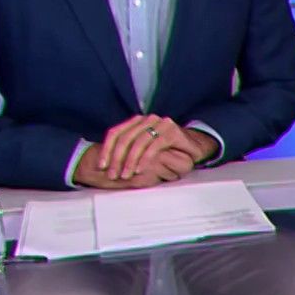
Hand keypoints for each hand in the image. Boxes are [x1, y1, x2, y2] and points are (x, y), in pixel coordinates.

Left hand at [97, 114, 212, 181]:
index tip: (101, 166)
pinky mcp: (172, 131)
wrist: (193, 147)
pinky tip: (140, 170)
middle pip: (124, 138)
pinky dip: (145, 159)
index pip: (115, 133)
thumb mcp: (143, 150)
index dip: (106, 150)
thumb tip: (106, 163)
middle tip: (112, 175)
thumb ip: (128, 151)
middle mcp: (147, 119)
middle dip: (116, 158)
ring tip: (125, 175)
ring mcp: (160, 123)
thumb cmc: (166, 151)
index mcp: (136, 122)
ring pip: (138, 142)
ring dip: (130, 161)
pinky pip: (154, 146)